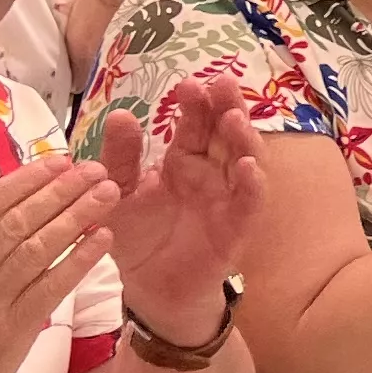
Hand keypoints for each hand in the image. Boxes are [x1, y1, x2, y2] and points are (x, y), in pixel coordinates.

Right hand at [0, 155, 120, 372]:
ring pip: (36, 250)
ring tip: (108, 193)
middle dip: (59, 191)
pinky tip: (102, 238)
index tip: (59, 161)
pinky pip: (51, 287)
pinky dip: (79, 259)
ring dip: (76, 217)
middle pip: (14, 223)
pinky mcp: (10, 331)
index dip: (24, 181)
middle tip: (95, 168)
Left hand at [97, 75, 264, 332]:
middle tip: (222, 83)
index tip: (188, 83)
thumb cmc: (137, 238)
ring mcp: (228, 198)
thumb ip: (120, 158)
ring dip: (244, 138)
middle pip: (227, 133)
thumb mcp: (119, 193)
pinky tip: (246, 167)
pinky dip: (252, 184)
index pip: (196, 124)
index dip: (196, 103)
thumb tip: (119, 115)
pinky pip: (250, 203)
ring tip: (234, 119)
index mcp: (184, 160)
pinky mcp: (237, 227)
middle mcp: (212, 173)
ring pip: (246, 159)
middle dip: (228, 106)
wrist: (150, 289)